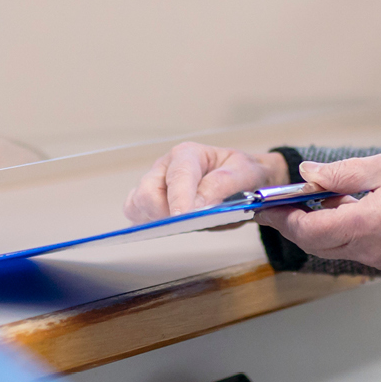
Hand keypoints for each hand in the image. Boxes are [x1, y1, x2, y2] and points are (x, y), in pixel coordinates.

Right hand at [123, 142, 288, 221]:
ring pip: (137, 205)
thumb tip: (200, 205)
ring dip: (155, 220)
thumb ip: (223, 185)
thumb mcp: (245, 173)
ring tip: (183, 224)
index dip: (179, 199)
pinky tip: (168, 227)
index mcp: (188, 154)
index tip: (185, 218)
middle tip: (190, 223)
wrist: (244, 180)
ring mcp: (155, 184)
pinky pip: (136, 214)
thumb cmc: (242, 174)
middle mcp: (166, 167)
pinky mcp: (151, 202)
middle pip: (147, 192)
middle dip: (164, 213)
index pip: (178, 176)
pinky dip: (147, 224)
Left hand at [259, 153, 380, 271]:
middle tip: (276, 204)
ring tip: (312, 198)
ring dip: (316, 226)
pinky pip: (353, 247)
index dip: (280, 218)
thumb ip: (343, 174)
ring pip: (333, 247)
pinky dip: (338, 229)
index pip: (306, 229)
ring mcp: (380, 257)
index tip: (263, 206)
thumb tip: (310, 175)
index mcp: (363, 225)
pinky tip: (344, 207)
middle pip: (314, 243)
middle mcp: (367, 249)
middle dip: (291, 224)